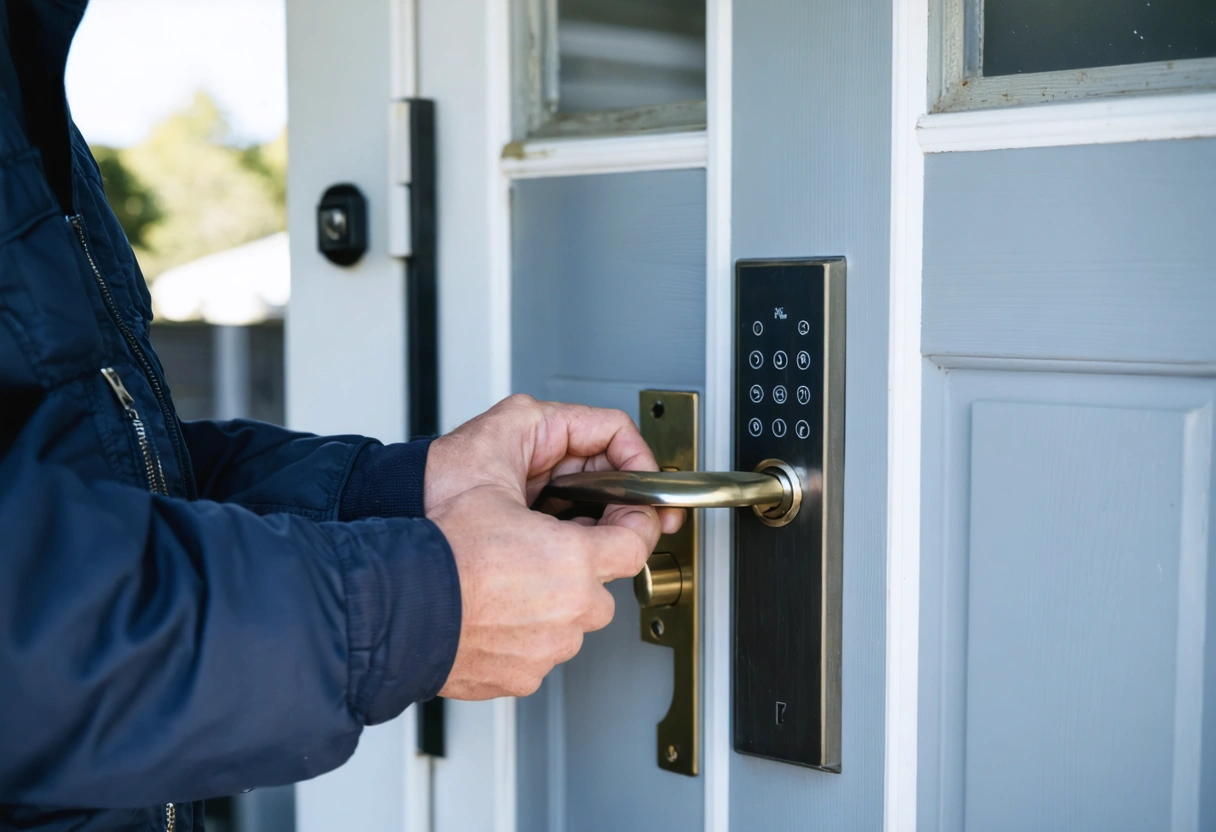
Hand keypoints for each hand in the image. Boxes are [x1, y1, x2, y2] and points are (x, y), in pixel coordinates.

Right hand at [424, 395, 683, 699]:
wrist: (389, 606)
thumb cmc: (434, 544)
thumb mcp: (492, 468)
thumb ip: (549, 446)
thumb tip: (572, 443)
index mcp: (574, 561)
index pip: (637, 541)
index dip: (632, 521)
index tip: (622, 515)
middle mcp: (571, 612)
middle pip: (603, 581)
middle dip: (580, 559)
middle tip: (537, 542)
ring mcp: (549, 650)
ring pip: (571, 617)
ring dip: (551, 597)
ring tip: (505, 576)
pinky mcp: (523, 676)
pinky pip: (541, 648)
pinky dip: (524, 630)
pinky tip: (492, 608)